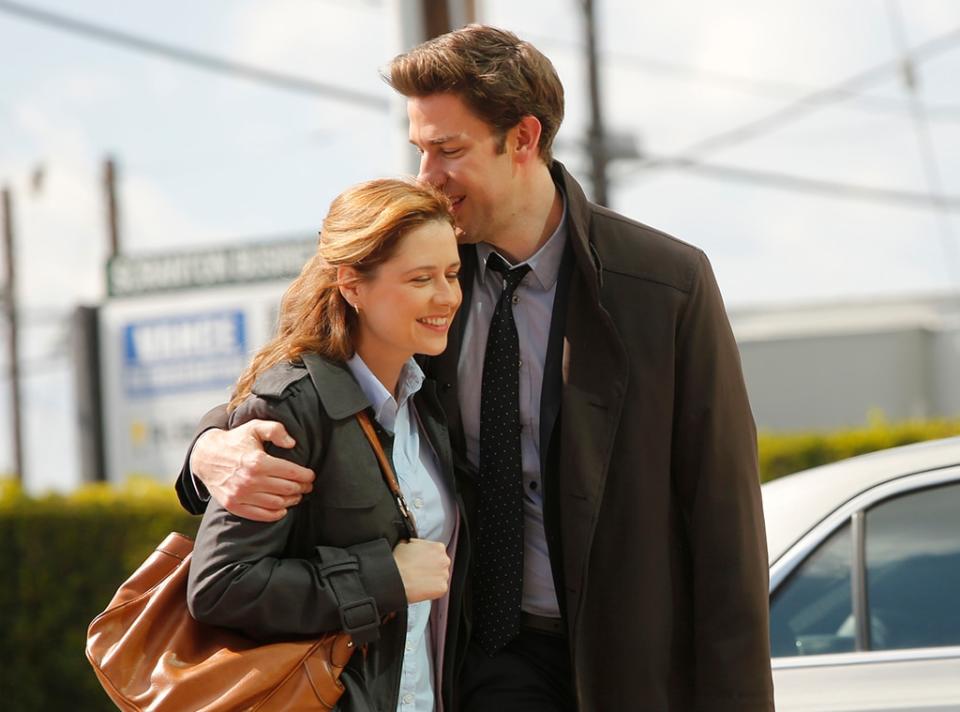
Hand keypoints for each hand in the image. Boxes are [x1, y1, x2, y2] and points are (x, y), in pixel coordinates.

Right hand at [189, 420, 314, 521]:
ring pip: (277, 503)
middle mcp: (250, 480)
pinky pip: (260, 515)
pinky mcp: (234, 505)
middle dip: (302, 488)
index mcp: (258, 461)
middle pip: (287, 489)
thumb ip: (275, 430)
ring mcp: (241, 495)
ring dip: (291, 501)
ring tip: (297, 495)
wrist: (206, 456)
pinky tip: (283, 508)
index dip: (306, 475)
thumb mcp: (255, 427)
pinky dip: (275, 514)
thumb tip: (292, 443)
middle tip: (307, 486)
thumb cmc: (236, 441)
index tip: (311, 475)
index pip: (292, 473)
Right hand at [392, 539, 450, 603]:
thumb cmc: (399, 562)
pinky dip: (431, 590)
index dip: (426, 555)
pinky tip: (421, 587)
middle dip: (431, 567)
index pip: (436, 551)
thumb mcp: (405, 544)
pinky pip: (439, 589)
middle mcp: (444, 560)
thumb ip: (414, 543)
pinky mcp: (442, 588)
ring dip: (432, 578)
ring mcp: (445, 575)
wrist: (397, 579)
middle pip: (440, 564)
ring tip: (418, 580)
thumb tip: (411, 545)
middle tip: (419, 570)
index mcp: (438, 547)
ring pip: (440, 576)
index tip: (421, 560)